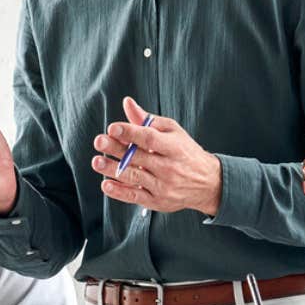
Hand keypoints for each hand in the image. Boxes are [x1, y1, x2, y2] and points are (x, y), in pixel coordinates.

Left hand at [91, 97, 221, 214]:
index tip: (113, 128)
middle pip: (139, 157)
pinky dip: (120, 192)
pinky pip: (136, 196)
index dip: (130, 132)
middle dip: (117, 149)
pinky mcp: (158, 202)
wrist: (208, 183)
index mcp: (174, 147)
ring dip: (113, 170)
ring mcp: (164, 186)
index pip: (150, 138)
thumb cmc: (186, 153)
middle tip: (99, 141)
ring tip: (97, 162)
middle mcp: (170, 167)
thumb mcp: (173, 132)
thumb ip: (147, 120)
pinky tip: (106, 184)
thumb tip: (127, 103)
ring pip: (135, 177)